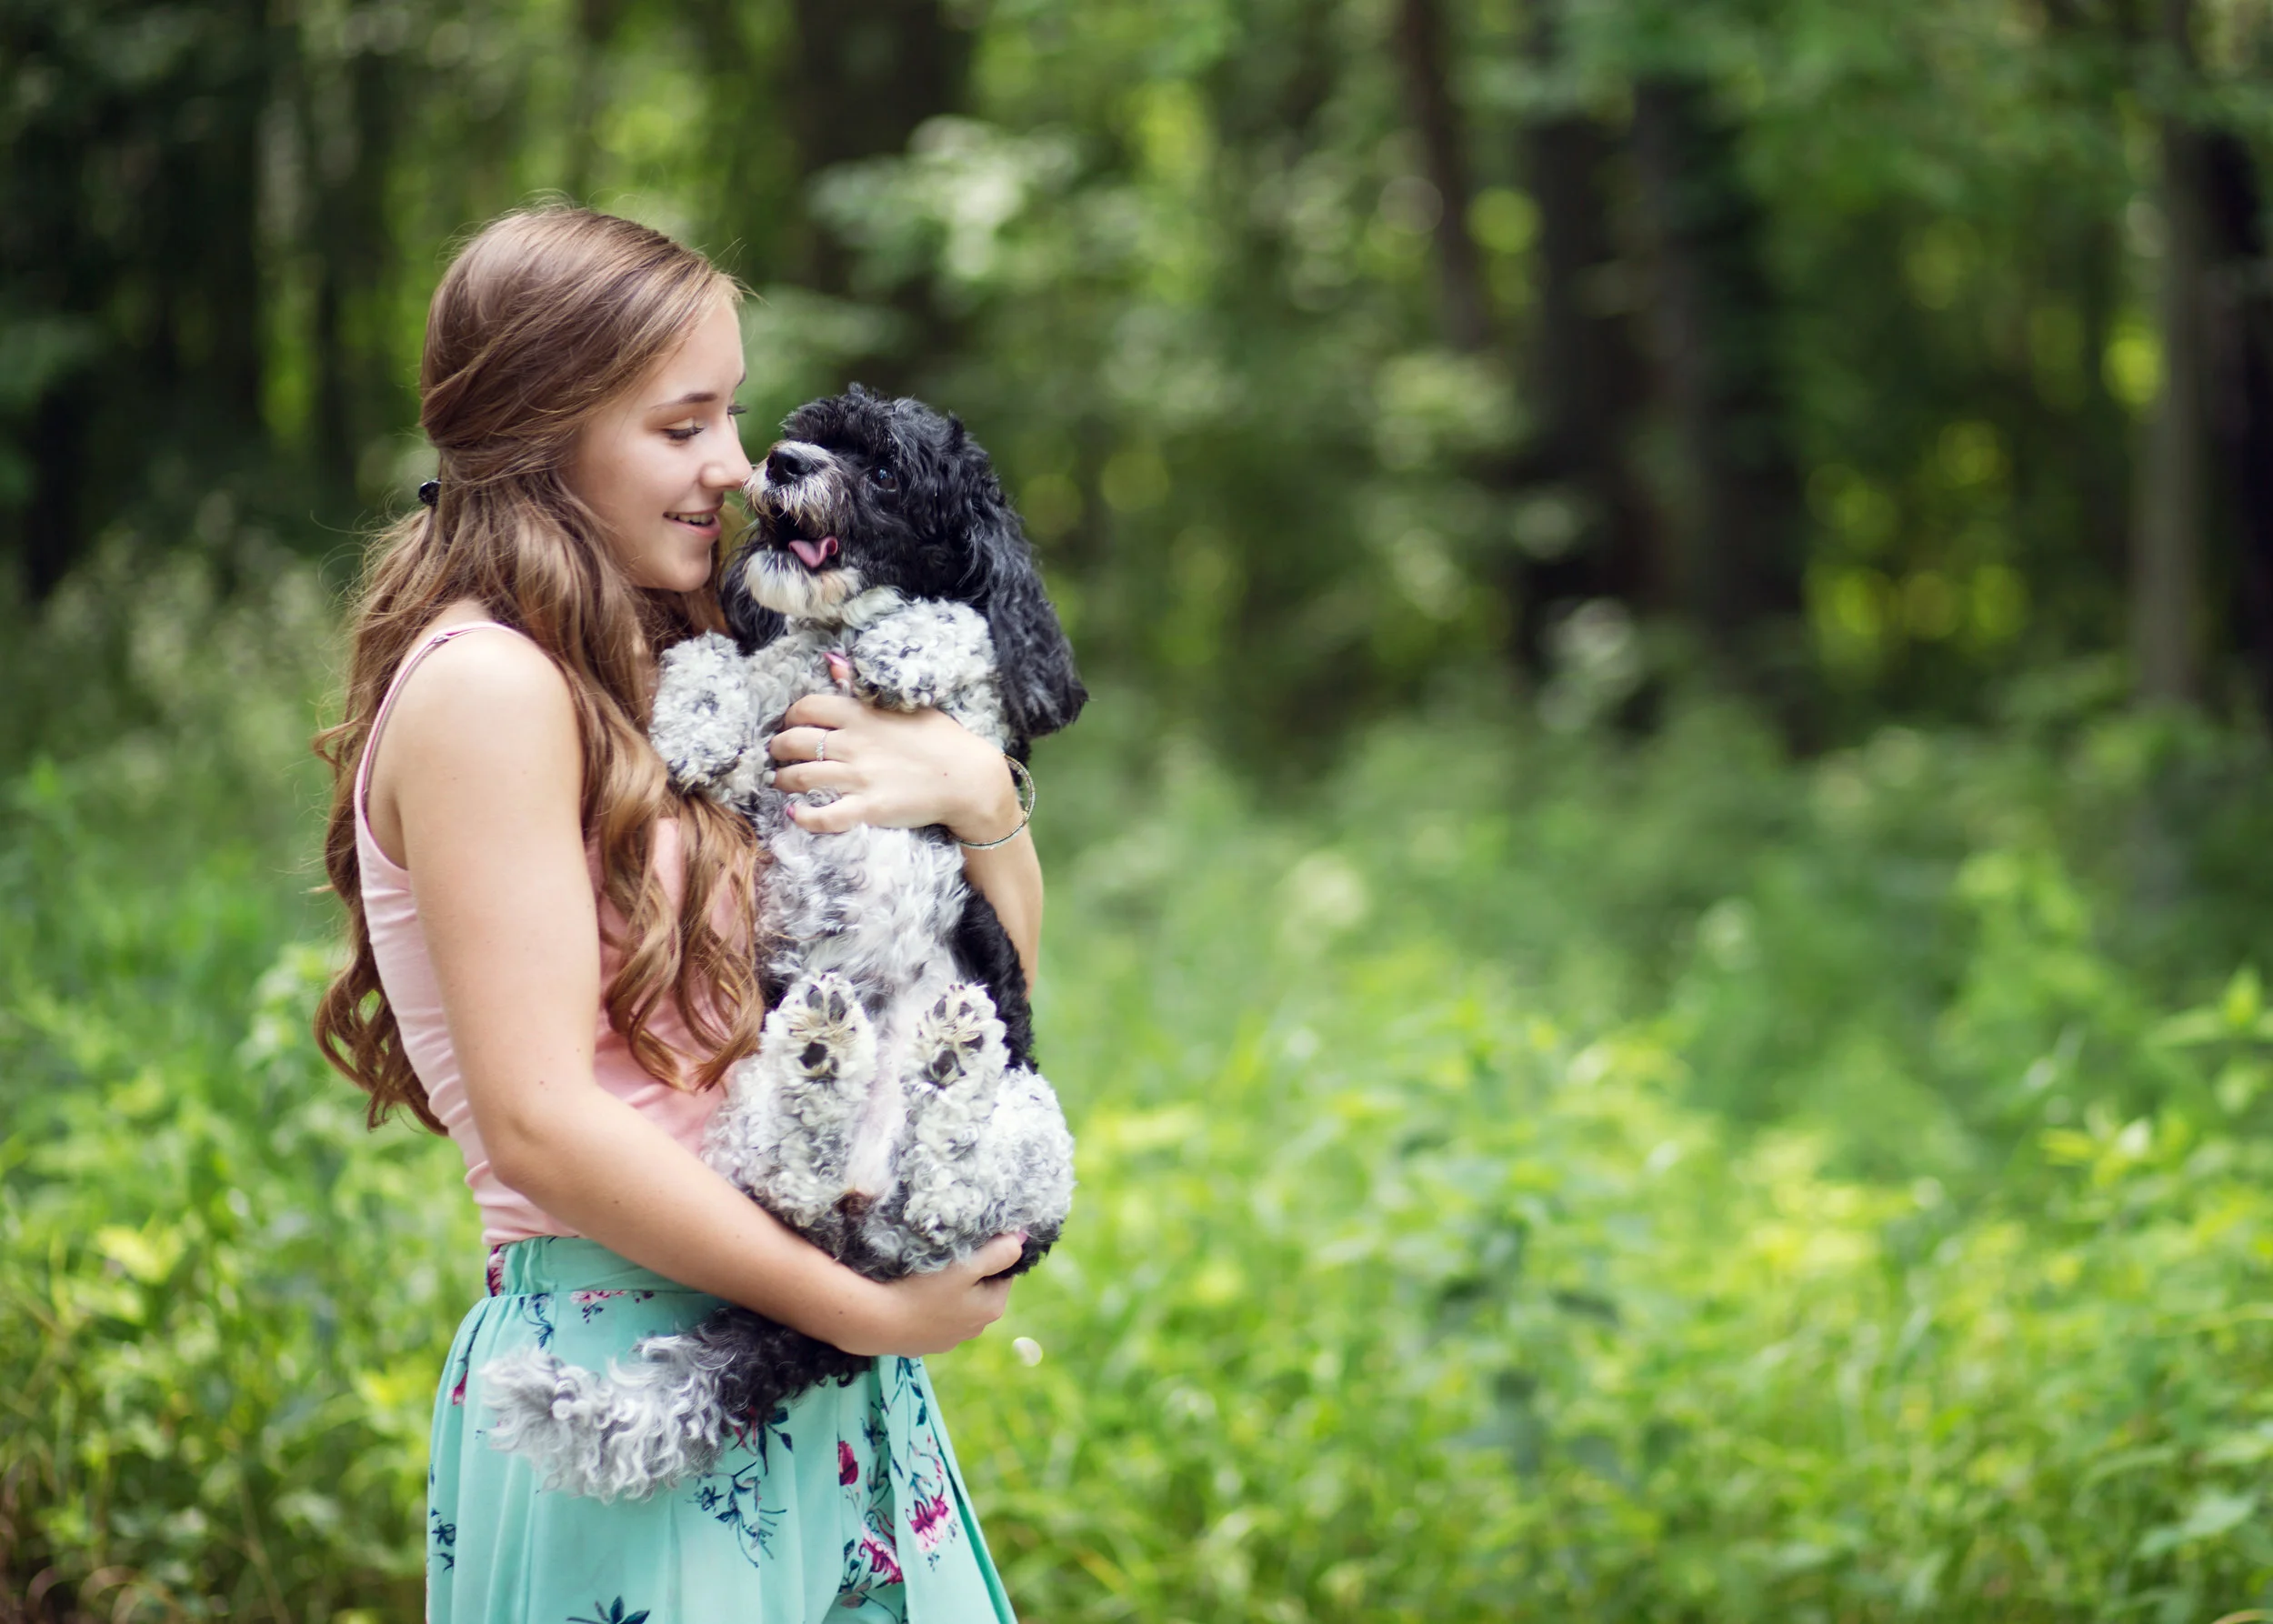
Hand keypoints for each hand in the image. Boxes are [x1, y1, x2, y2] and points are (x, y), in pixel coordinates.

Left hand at [770, 692, 1022, 842]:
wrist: (968, 778)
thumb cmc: (940, 739)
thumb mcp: (902, 705)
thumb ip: (860, 686)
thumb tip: (832, 662)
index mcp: (861, 715)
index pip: (806, 707)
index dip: (791, 716)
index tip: (791, 725)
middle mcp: (854, 744)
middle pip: (794, 742)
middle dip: (778, 749)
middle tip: (777, 755)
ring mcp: (860, 778)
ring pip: (801, 778)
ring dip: (783, 781)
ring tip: (781, 782)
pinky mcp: (869, 808)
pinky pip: (825, 816)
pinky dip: (805, 817)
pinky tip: (796, 814)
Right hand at [837, 1233, 1025, 1356]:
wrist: (875, 1322)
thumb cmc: (923, 1290)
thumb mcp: (966, 1265)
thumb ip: (999, 1252)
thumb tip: (1023, 1238)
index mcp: (991, 1308)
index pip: (1003, 1272)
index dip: (990, 1253)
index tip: (969, 1241)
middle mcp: (975, 1329)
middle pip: (980, 1288)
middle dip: (969, 1271)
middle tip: (946, 1254)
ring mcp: (949, 1340)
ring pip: (956, 1303)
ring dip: (948, 1289)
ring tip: (925, 1273)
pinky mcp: (925, 1344)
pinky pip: (933, 1316)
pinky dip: (928, 1304)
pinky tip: (911, 1293)